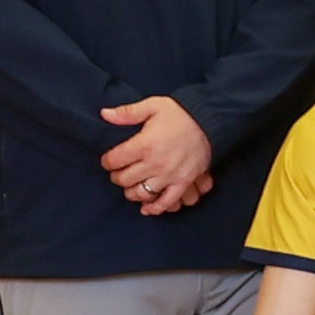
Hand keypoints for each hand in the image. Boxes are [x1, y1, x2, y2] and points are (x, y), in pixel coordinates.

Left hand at [98, 93, 215, 213]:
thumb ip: (128, 112)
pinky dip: (155, 208)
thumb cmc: (180, 114)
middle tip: (119, 171)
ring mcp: (170, 175)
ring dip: (131, 192)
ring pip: (141, 193)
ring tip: (131, 186)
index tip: (109, 160)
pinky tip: (146, 208)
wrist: (209, 122)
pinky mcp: (183, 183)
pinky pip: (167, 202)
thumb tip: (104, 114)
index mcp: (145, 144)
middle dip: (117, 176)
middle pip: (124, 179)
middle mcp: (156, 163)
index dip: (107, 161)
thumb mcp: (153, 106)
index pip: (114, 160)